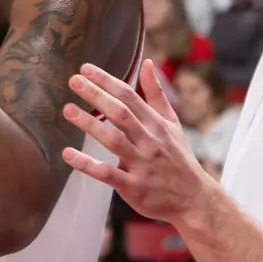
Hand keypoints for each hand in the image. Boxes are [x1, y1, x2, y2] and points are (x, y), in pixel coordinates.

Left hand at [61, 59, 220, 227]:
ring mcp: (142, 164)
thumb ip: (156, 94)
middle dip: (97, 95)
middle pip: (121, 114)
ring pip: (114, 140)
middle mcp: (149, 141)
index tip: (85, 69)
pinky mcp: (134, 186)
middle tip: (73, 81)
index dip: (107, 81)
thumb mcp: (171, 123)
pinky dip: (88, 165)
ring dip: (90, 125)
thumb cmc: (177, 157)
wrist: (195, 198)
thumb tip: (147, 63)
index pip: (129, 97)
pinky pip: (108, 174)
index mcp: (156, 124)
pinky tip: (68, 155)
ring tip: (68, 110)